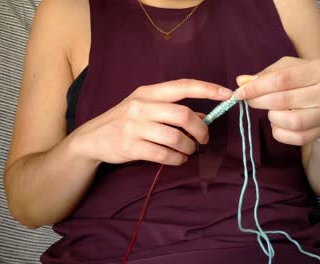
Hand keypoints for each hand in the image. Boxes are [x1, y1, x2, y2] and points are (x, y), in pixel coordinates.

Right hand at [71, 79, 232, 165]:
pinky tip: (179, 159)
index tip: (227, 94)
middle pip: (184, 115)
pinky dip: (178, 159)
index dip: (207, 89)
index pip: (182, 86)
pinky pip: (164, 155)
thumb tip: (204, 118)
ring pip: (176, 137)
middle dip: (201, 129)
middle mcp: (141, 106)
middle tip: (204, 138)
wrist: (92, 138)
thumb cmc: (125, 120)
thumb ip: (170, 109)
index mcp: (147, 92)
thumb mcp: (144, 106)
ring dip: (189, 147)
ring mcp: (135, 127)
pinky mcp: (132, 147)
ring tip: (189, 150)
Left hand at [235, 57, 319, 145]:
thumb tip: (241, 81)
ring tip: (270, 111)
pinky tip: (278, 124)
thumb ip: (267, 74)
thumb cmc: (310, 80)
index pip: (282, 79)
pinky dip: (280, 133)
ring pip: (291, 121)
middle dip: (259, 101)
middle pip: (284, 100)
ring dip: (272, 117)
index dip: (257, 87)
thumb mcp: (292, 68)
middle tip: (250, 101)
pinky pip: (297, 138)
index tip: (239, 92)